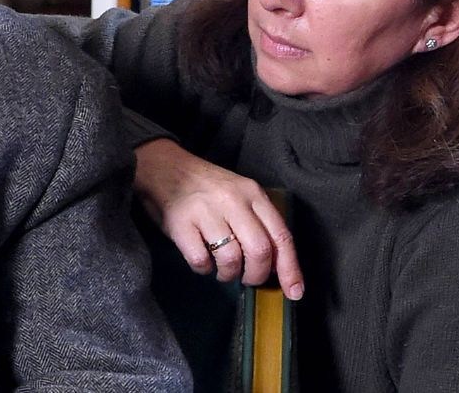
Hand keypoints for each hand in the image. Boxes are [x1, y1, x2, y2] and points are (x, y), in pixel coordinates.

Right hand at [133, 138, 303, 299]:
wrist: (164, 166)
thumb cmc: (205, 187)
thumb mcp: (239, 194)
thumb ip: (258, 222)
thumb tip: (276, 265)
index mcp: (253, 194)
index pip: (281, 236)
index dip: (290, 269)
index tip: (295, 292)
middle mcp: (233, 201)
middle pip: (259, 251)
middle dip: (256, 275)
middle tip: (247, 278)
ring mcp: (206, 211)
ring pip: (231, 259)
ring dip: (228, 274)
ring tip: (221, 269)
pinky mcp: (180, 223)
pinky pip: (201, 261)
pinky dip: (204, 269)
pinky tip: (202, 261)